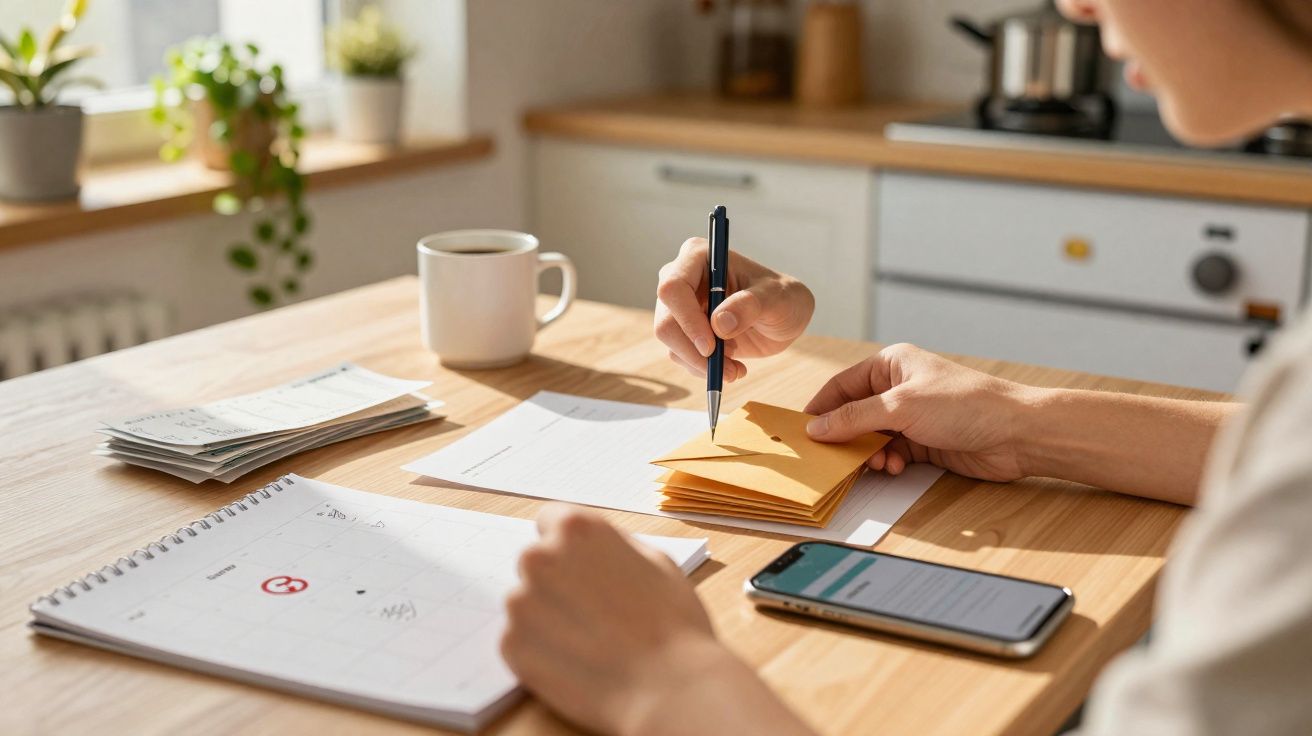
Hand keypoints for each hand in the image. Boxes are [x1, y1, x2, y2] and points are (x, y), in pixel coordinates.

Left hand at [502, 505, 725, 733]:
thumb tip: (594, 548)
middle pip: (537, 563)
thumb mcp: (657, 562)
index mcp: (576, 530)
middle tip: (593, 610)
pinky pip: (521, 641)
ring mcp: (520, 604)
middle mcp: (539, 559)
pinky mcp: (511, 646)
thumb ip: (614, 546)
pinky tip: (577, 661)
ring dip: (549, 617)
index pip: (550, 520)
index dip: (568, 545)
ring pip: (528, 604)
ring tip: (590, 640)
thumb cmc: (672, 624)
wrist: (669, 688)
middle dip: (558, 582)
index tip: (579, 564)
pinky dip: (542, 650)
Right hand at [655, 237, 813, 381]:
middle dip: (694, 351)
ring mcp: (679, 306)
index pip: (673, 287)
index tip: (711, 347)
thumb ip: (750, 306)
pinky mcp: (683, 330)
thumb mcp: (778, 299)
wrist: (784, 319)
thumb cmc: (783, 298)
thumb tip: (719, 323)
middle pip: (665, 321)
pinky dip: (704, 369)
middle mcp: (681, 278)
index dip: (687, 319)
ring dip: (702, 364)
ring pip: (671, 342)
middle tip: (727, 368)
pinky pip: (680, 355)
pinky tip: (732, 366)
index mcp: (699, 257)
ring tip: (736, 368)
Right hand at [804, 343, 1038, 482]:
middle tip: (832, 457)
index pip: (842, 386)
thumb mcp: (901, 407)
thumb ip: (854, 418)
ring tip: (877, 463)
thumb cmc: (965, 405)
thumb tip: (816, 427)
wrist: (1016, 433)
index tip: (802, 432)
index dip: (821, 408)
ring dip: (869, 453)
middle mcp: (898, 388)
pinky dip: (888, 462)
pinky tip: (895, 467)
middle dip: (845, 437)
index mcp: (890, 364)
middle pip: (854, 414)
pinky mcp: (924, 441)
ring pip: (871, 438)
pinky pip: (891, 453)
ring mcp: (911, 416)